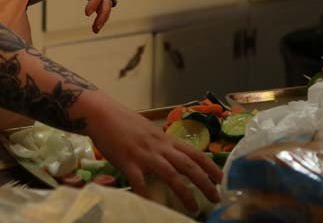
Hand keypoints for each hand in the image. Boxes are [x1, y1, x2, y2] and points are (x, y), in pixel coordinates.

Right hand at [84, 98, 222, 213]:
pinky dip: (148, 195)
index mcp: (165, 139)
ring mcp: (144, 154)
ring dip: (185, 193)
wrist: (100, 113)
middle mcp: (159, 146)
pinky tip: (152, 206)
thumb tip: (171, 158)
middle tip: (216, 199)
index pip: (195, 153)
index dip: (211, 166)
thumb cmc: (123, 121)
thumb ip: (160, 145)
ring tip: (193, 208)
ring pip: (171, 175)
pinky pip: (140, 182)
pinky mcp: (128, 161)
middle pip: (189, 165)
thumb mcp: (148, 131)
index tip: (222, 179)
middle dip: (206, 183)